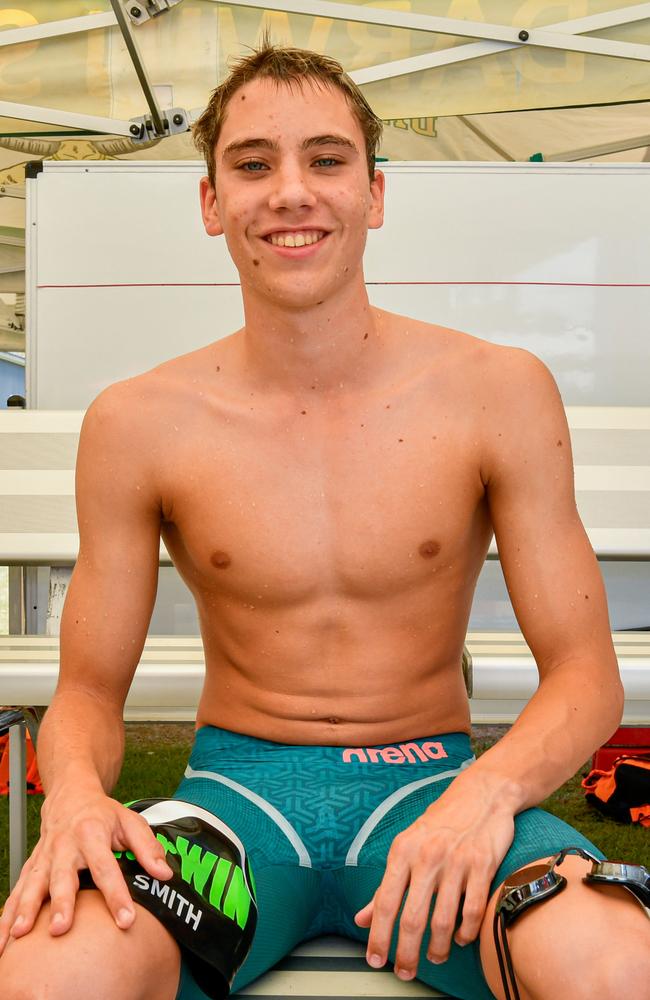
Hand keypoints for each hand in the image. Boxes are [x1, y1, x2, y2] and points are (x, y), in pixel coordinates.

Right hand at [0, 785, 172, 954]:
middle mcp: (64, 846)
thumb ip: (148, 847)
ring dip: (25, 909)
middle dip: (61, 903)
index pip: (107, 868)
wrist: (70, 795)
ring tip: (19, 935)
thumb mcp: (130, 821)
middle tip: (61, 929)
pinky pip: (16, 891)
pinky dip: (6, 913)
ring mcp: (44, 857)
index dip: (117, 895)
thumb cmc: (103, 813)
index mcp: (92, 834)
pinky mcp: (31, 867)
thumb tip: (165, 874)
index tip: (126, 920)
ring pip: (32, 884)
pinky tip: (2, 938)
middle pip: (62, 877)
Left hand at [354, 773, 515, 979]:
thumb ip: (384, 885)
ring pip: (443, 920)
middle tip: (405, 972)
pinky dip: (467, 933)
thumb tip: (361, 919)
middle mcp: (427, 856)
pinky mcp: (482, 865)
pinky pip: (473, 911)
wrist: (480, 794)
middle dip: (407, 953)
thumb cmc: (440, 823)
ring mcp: (456, 862)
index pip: (384, 902)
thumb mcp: (406, 846)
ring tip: (436, 957)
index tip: (376, 960)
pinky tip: (462, 939)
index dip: (378, 936)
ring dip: (438, 948)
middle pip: (412, 918)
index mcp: (403, 851)